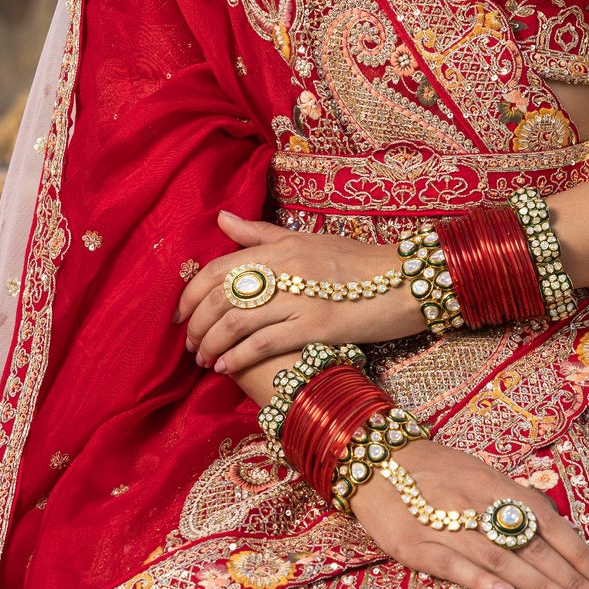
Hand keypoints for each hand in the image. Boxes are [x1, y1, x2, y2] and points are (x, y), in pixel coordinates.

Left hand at [177, 211, 423, 372]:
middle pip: (221, 296)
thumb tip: (221, 220)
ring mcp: (300, 297)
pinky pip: (264, 342)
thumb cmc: (359, 263)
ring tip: (204, 360)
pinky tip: (226, 368)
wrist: (409, 281)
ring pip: (237, 321)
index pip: (218, 268)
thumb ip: (261, 234)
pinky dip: (238, 356)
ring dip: (212, 344)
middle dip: (196, 324)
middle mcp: (286, 268)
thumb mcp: (307, 240)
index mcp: (280, 247)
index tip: (179, 316)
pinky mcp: (317, 325)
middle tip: (188, 344)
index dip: (190, 294)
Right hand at [352, 438, 588, 588]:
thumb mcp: (480, 476)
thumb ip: (513, 502)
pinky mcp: (416, 546)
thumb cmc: (434, 472)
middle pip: (532, 544)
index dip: (579, 552)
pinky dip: (482, 582)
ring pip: (501, 557)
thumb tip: (556, 530)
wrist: (374, 461)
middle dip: (570, 578)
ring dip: (539, 585)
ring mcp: (446, 525)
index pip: (548, 522)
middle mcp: (477, 503)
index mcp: (496, 485)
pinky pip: (454, 566)